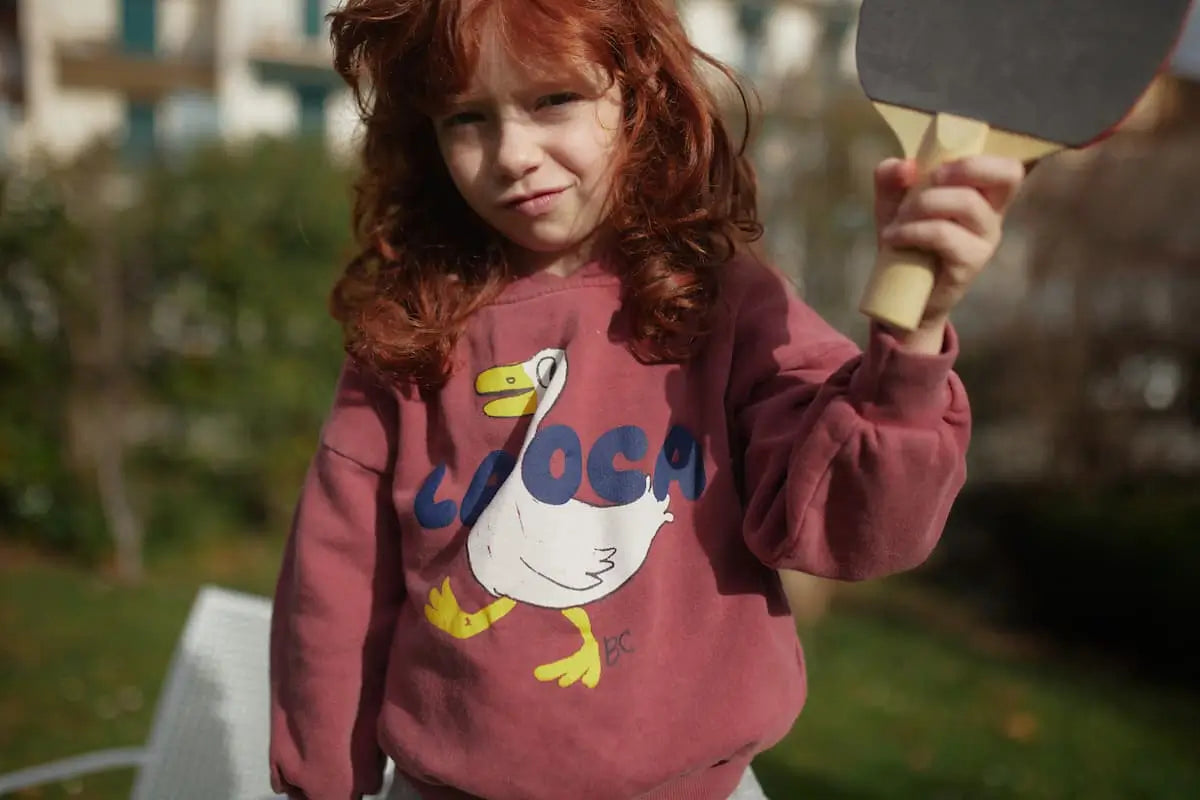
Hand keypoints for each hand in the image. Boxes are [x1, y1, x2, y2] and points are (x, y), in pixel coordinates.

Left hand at [873, 155, 1024, 351]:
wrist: (900, 295)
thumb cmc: (906, 240)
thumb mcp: (893, 203)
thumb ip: (893, 177)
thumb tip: (906, 165)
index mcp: (982, 194)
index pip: (1008, 165)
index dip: (980, 155)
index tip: (937, 164)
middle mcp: (993, 214)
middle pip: (1007, 174)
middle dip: (963, 167)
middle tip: (926, 180)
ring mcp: (985, 240)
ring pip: (966, 202)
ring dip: (923, 204)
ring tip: (898, 221)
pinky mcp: (970, 263)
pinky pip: (944, 235)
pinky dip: (913, 231)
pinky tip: (893, 238)